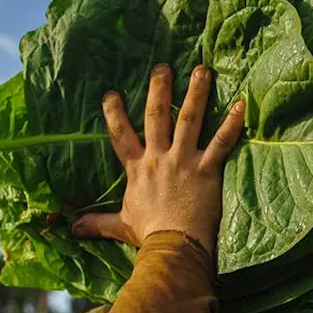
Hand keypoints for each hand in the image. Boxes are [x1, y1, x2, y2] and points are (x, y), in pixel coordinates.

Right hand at [71, 63, 245, 255]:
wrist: (173, 245)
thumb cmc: (149, 235)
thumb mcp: (120, 225)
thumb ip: (98, 222)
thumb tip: (72, 229)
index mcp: (138, 169)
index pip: (121, 135)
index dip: (114, 114)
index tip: (111, 94)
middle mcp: (159, 158)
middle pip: (157, 116)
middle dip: (159, 89)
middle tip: (163, 67)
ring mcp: (184, 161)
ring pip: (189, 120)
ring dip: (196, 93)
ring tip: (203, 70)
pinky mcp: (207, 169)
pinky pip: (222, 142)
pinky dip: (232, 124)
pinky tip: (241, 104)